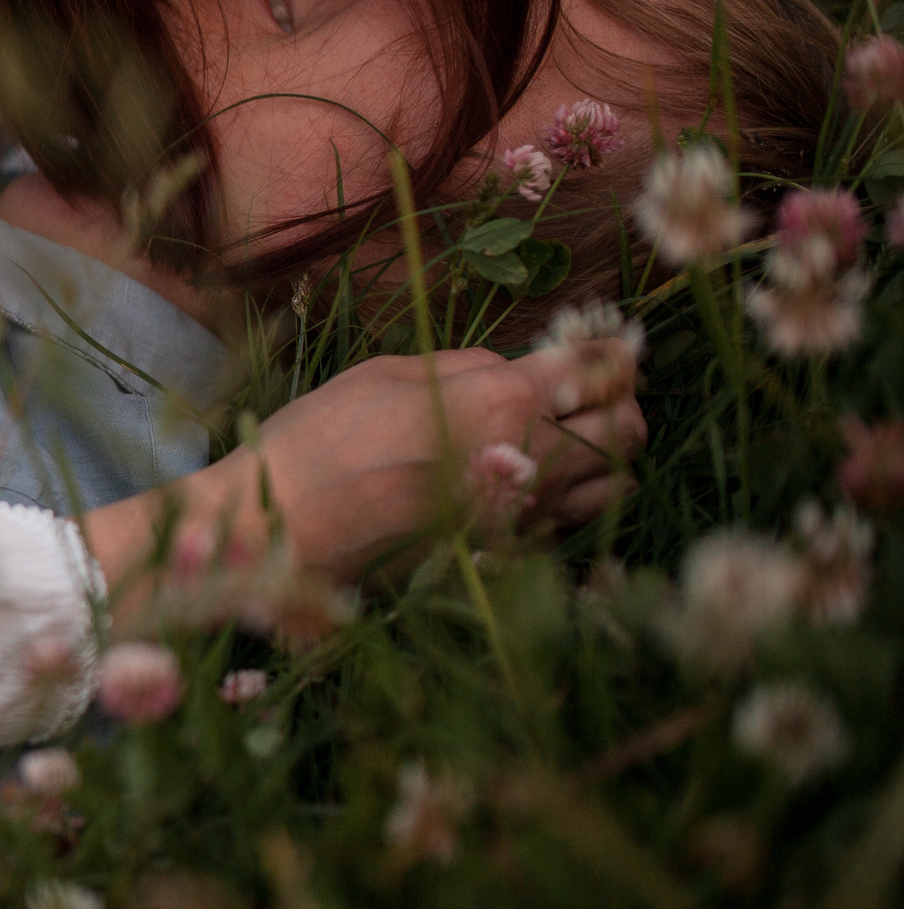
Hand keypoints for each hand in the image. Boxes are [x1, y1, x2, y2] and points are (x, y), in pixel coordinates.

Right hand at [84, 338, 644, 590]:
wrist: (281, 528)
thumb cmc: (320, 439)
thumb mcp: (390, 374)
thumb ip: (468, 367)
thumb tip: (515, 370)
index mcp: (502, 398)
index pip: (600, 368)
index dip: (612, 355)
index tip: (607, 351)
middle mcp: (531, 458)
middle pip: (627, 428)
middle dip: (618, 406)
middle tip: (585, 398)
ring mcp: (524, 516)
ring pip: (616, 483)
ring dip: (603, 457)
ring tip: (566, 443)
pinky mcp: (509, 557)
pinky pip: (572, 523)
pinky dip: (569, 500)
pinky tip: (531, 486)